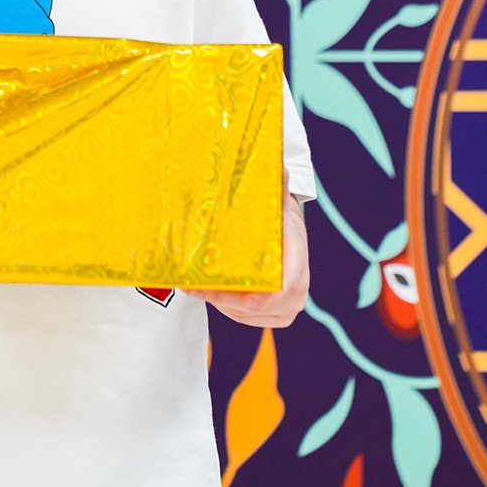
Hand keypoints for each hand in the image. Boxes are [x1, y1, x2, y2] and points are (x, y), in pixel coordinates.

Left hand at [183, 169, 308, 327]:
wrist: (291, 235)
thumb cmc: (281, 219)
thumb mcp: (279, 202)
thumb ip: (277, 187)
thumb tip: (280, 168)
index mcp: (297, 266)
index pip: (275, 292)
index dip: (239, 294)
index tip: (209, 286)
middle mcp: (295, 293)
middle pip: (251, 308)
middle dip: (219, 297)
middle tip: (190, 284)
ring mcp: (285, 309)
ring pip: (243, 315)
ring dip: (216, 302)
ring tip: (191, 286)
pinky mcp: (272, 316)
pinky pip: (242, 317)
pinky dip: (222, 306)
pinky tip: (204, 291)